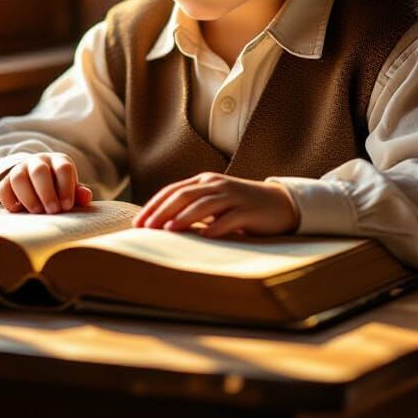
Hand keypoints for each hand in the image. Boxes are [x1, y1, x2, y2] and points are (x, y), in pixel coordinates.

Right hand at [0, 153, 92, 213]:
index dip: (66, 187)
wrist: (35, 180)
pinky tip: (20, 211)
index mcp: (58, 161)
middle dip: (46, 193)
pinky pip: (3, 188)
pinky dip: (10, 201)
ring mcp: (20, 169)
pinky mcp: (5, 181)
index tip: (67, 206)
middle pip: (39, 171)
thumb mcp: (70, 188)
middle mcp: (38, 161)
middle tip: (53, 211)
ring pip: (18, 178)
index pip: (63, 168)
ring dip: (28, 197)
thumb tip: (86, 197)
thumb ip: (78, 193)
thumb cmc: (58, 187)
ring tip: (37, 212)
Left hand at [133, 173, 299, 238]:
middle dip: (163, 211)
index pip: (173, 191)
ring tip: (169, 230)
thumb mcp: (214, 203)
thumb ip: (192, 208)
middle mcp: (216, 184)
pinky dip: (217, 227)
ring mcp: (233, 196)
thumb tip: (161, 226)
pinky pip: (230, 218)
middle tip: (147, 228)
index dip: (154, 206)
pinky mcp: (248, 210)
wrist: (279, 203)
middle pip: (184, 195)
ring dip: (185, 217)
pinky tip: (206, 236)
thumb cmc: (241, 207)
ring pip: (204, 204)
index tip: (138, 223)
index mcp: (204, 181)